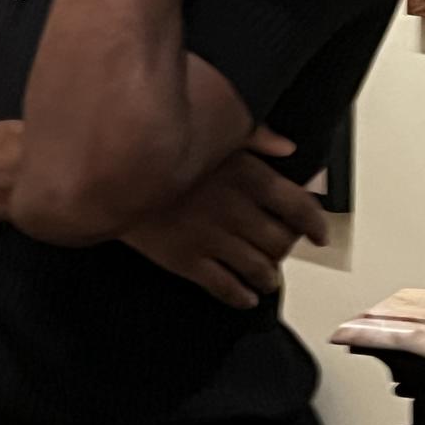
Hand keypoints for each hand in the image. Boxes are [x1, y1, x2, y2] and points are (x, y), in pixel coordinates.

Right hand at [117, 128, 328, 309]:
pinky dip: (240, 296)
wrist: (107, 173)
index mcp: (247, 175)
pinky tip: (243, 296)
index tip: (317, 234)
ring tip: (267, 277)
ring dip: (267, 277)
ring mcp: (212, 239)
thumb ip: (252, 135)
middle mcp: (237, 210)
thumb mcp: (208, 128)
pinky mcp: (187, 261)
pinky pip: (225, 287)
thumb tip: (287, 147)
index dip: (314, 224)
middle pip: (281, 242)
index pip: (299, 207)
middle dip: (284, 251)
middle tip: (281, 251)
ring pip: (258, 269)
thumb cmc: (156, 146)